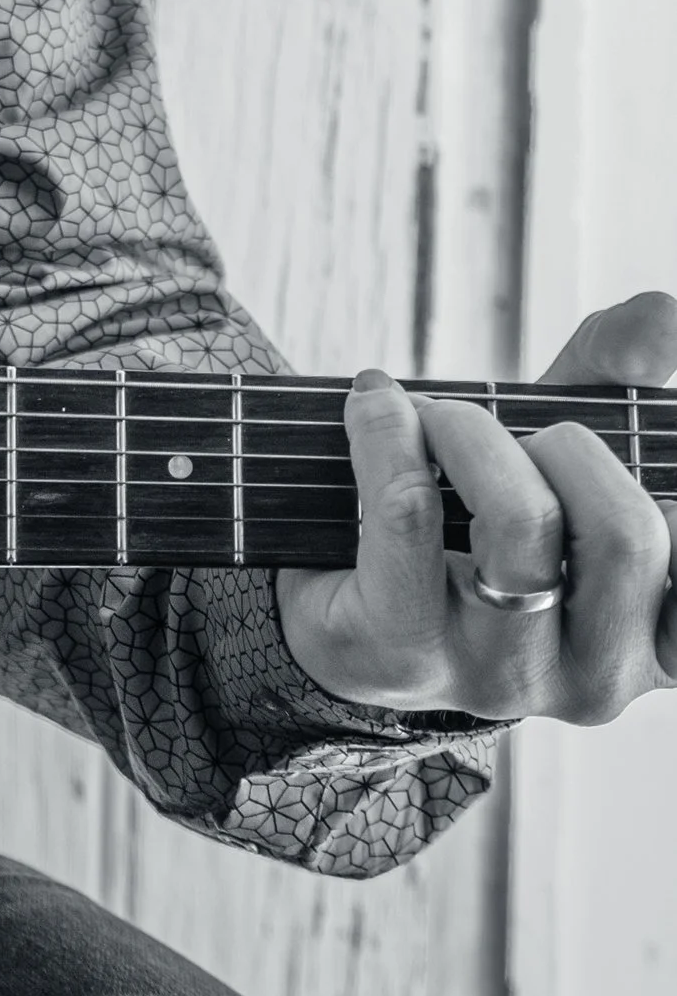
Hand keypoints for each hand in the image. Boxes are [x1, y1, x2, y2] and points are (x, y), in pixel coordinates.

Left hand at [277, 293, 676, 721]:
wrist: (351, 596)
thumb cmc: (482, 514)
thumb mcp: (568, 443)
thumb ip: (622, 370)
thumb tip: (663, 316)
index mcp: (660, 638)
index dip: (672, 483)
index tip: (614, 451)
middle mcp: (599, 679)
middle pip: (627, 535)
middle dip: (566, 444)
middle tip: (510, 430)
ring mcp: (501, 679)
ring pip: (522, 524)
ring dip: (472, 432)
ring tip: (439, 419)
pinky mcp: (402, 656)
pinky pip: (409, 516)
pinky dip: (389, 433)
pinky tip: (376, 407)